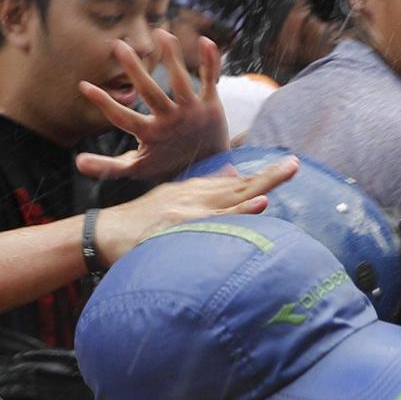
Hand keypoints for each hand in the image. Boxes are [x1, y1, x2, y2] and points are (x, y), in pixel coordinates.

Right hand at [75, 32, 230, 183]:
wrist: (208, 173)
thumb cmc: (166, 166)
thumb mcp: (137, 169)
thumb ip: (108, 166)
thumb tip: (78, 163)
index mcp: (150, 134)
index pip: (122, 117)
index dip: (103, 102)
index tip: (84, 86)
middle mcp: (171, 121)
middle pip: (150, 93)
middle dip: (134, 69)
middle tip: (118, 46)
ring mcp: (192, 112)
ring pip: (181, 82)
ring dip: (171, 57)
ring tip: (160, 32)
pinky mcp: (211, 105)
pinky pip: (211, 80)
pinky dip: (210, 61)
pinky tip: (206, 40)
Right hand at [95, 156, 296, 256]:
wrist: (105, 234)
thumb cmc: (138, 224)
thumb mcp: (171, 200)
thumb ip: (202, 191)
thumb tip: (233, 176)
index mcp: (194, 193)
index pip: (234, 183)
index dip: (262, 175)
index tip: (287, 166)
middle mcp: (194, 198)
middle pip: (240, 185)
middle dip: (270, 175)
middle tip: (295, 165)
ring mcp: (189, 211)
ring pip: (233, 198)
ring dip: (261, 185)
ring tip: (285, 173)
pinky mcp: (181, 226)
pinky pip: (217, 219)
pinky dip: (240, 211)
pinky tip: (259, 205)